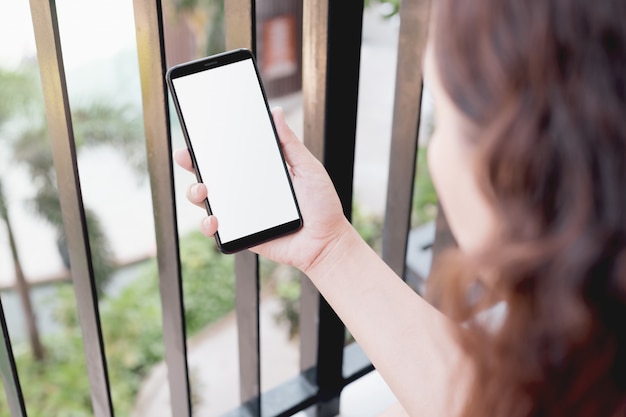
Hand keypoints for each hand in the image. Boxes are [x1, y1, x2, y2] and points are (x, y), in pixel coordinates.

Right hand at [173, 107, 351, 272]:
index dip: (209, 146)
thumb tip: (274, 113)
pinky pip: (218, 231)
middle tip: (185, 156)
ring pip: (207, 202)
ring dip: (195, 193)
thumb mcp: (307, 168)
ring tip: (202, 190)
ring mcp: (241, 214)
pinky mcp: (242, 235)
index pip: (229, 156)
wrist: (327, 241)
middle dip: (191, 164)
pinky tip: (214, 219)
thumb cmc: (321, 205)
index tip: (196, 132)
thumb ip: (289, 144)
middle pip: (210, 176)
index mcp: (258, 173)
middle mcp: (245, 192)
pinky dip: (209, 225)